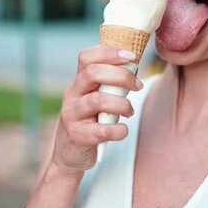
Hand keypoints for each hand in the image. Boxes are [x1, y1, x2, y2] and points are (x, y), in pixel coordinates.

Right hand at [50, 45, 142, 175]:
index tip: (131, 56)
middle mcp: (71, 95)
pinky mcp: (77, 136)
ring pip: (98, 100)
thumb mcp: (95, 97)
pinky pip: (102, 130)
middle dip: (121, 76)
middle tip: (137, 86)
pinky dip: (119, 129)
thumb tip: (134, 66)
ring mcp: (72, 115)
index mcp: (78, 81)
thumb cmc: (89, 121)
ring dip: (122, 104)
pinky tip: (122, 130)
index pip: (86, 57)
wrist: (69, 154)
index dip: (109, 52)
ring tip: (129, 111)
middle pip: (93, 73)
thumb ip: (109, 83)